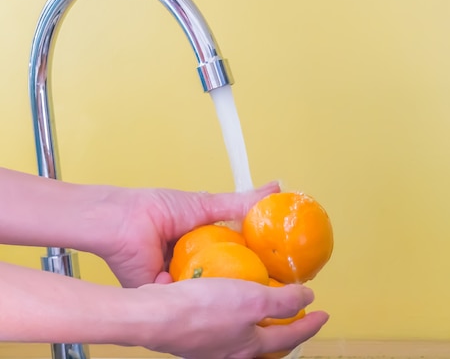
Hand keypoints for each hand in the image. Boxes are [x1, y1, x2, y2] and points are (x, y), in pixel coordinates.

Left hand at [92, 182, 279, 286]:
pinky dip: (203, 300)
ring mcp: (182, 279)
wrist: (123, 223)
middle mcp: (195, 261)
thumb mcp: (208, 204)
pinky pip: (190, 300)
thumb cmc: (158, 208)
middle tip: (272, 286)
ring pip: (211, 289)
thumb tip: (274, 189)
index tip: (283, 264)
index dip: (259, 257)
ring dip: (225, 291)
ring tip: (253, 297)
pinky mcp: (167, 294)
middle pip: (227, 273)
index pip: (239, 251)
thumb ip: (241, 203)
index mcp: (205, 239)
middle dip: (246, 279)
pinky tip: (223, 302)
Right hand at [138, 278, 328, 358]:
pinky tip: (228, 299)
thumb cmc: (204, 309)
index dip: (310, 325)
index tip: (324, 314)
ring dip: (258, 324)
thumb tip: (307, 298)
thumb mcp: (253, 300)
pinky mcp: (194, 335)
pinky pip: (224, 327)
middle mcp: (231, 353)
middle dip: (284, 332)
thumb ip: (283, 301)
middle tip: (297, 317)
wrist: (154, 316)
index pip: (290, 338)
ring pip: (244, 337)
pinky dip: (235, 316)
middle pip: (266, 345)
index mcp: (249, 348)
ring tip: (264, 307)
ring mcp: (211, 347)